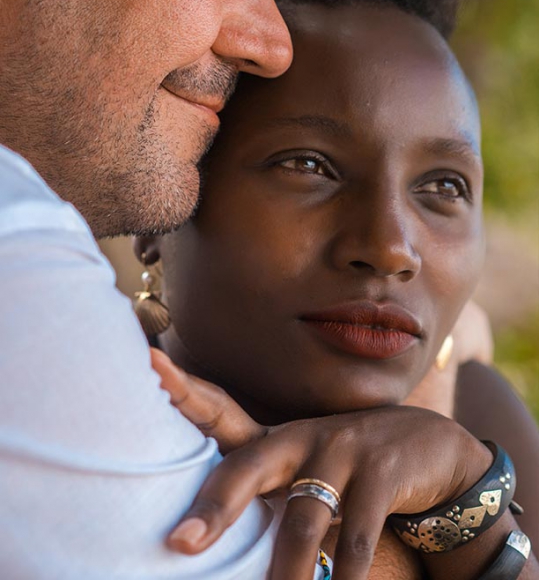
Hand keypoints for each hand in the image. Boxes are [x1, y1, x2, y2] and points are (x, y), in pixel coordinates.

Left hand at [151, 349, 495, 579]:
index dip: (185, 389)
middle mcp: (302, 438)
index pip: (221, 412)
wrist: (428, 444)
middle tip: (181, 542)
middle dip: (217, 505)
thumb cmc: (348, 464)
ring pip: (303, 518)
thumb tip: (208, 531)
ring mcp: (342, 450)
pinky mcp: (381, 473)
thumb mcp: (306, 467)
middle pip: (249, 468)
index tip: (150, 362)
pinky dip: (344, 573)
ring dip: (288, 570)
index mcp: (276, 438)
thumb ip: (269, 489)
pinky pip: (357, 534)